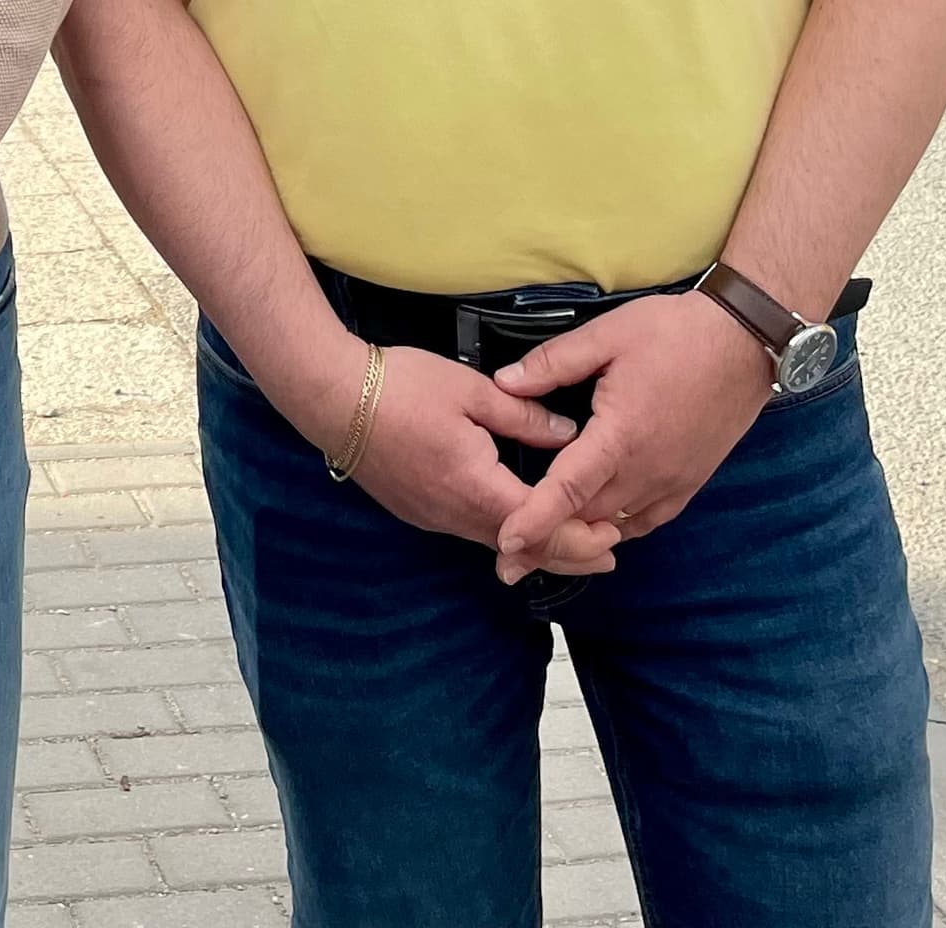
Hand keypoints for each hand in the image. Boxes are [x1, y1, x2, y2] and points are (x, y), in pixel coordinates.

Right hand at [262, 333, 610, 574]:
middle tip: (609, 558)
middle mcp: (455, 513)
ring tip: (573, 546)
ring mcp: (433, 517)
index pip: (541, 525)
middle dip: (568, 554)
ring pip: (496, 543)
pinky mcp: (418, 511)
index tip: (614, 535)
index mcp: (475, 484)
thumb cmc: (401, 386)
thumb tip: (567, 435)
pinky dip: (505, 536)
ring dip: (538, 548)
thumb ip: (524, 416)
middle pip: (523, 548)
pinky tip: (516, 524)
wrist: (331, 397)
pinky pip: (471, 532)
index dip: (580, 534)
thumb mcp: (471, 390)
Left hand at [489, 292, 774, 585]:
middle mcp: (647, 471)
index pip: (568, 490)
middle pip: (587, 519)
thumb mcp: (606, 336)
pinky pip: (647, 520)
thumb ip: (552, 363)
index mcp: (620, 436)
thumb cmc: (676, 334)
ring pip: (615, 524)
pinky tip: (599, 524)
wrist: (744, 341)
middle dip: (547, 537)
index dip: (535, 521)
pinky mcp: (690, 482)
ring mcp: (672, 481)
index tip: (507, 544)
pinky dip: (617, 528)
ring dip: (580, 534)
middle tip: (509, 553)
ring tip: (546, 543)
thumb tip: (504, 382)